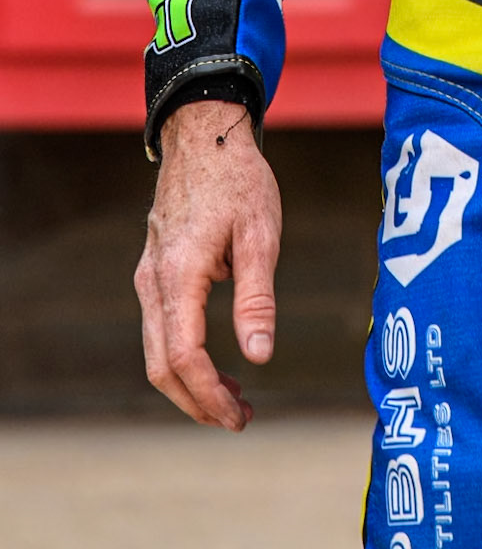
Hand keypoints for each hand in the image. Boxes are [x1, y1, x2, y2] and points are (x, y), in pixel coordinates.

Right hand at [135, 100, 281, 429]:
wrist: (205, 135)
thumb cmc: (239, 179)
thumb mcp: (260, 235)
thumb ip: (257, 298)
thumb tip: (260, 356)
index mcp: (180, 275)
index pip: (183, 356)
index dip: (209, 394)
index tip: (238, 416)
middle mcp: (154, 282)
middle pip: (161, 365)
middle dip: (198, 401)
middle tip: (239, 419)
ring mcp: (149, 276)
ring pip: (157, 350)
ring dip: (191, 382)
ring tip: (234, 398)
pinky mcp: (155, 270)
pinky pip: (161, 328)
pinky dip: (185, 356)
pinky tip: (219, 361)